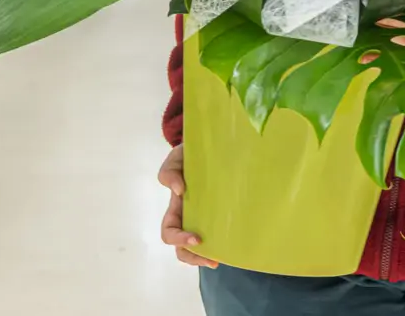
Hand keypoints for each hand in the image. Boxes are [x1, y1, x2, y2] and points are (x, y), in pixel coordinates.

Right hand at [158, 145, 217, 267]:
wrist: (210, 144)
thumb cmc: (188, 154)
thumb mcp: (175, 159)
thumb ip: (170, 172)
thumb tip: (179, 190)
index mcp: (176, 207)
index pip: (170, 231)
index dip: (179, 239)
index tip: (196, 239)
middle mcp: (189, 216)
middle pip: (183, 247)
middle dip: (194, 257)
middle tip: (213, 259)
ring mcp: (206, 215)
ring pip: (201, 245)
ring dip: (208, 256)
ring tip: (222, 258)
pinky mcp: (222, 211)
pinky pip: (219, 231)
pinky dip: (224, 241)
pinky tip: (235, 242)